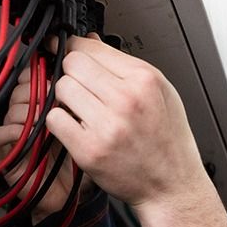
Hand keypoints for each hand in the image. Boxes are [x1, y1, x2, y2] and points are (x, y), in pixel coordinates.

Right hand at [0, 67, 78, 222]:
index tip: (58, 76)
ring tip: (46, 117)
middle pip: (21, 88)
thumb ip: (81, 99)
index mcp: (42, 101)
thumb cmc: (78, 159)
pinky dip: (14, 131)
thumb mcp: (85, 124)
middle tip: (55, 98)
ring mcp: (14, 131)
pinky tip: (31, 134)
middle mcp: (26, 113)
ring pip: (11, 108)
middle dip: (39, 90)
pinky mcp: (4, 152)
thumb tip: (85, 72)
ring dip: (29, 110)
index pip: (32, 75)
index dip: (42, 72)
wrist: (69, 194)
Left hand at [44, 34, 207, 214]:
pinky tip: (75, 127)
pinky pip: (55, 119)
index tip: (64, 49)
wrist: (172, 185)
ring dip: (64, 98)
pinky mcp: (90, 150)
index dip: (73, 47)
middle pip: (72, 65)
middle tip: (81, 88)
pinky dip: (59, 122)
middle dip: (71, 73)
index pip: (90, 48)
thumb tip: (91, 41)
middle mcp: (126, 100)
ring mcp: (107, 126)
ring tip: (81, 109)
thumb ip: (125, 65)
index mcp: (144, 80)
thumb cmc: (169, 140)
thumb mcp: (161, 92)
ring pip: (61, 89)